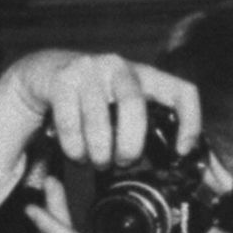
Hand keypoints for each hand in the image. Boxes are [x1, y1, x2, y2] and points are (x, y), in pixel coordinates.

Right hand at [0, 49, 202, 168]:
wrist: (42, 74)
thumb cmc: (90, 98)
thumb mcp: (120, 107)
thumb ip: (142, 127)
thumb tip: (172, 165)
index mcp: (144, 76)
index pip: (181, 91)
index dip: (189, 121)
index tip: (181, 151)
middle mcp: (119, 67)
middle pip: (134, 106)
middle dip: (130, 144)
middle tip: (124, 162)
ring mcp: (89, 70)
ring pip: (99, 119)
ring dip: (99, 151)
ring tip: (97, 162)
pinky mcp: (62, 80)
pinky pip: (69, 123)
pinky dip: (74, 147)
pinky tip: (77, 153)